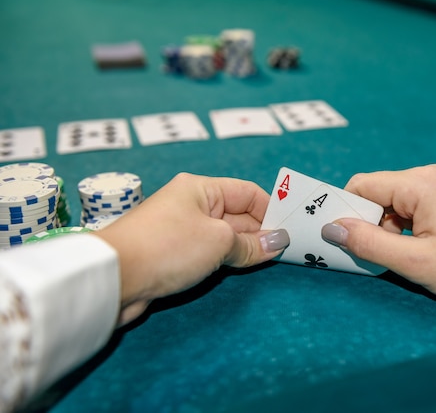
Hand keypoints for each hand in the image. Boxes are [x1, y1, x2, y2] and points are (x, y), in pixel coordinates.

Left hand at [94, 173, 288, 325]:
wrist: (113, 277)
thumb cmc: (169, 247)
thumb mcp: (218, 242)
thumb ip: (251, 244)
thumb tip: (279, 243)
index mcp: (201, 188)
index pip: (247, 192)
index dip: (271, 209)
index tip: (291, 230)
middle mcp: (191, 204)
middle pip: (237, 214)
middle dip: (261, 230)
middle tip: (288, 250)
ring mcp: (182, 230)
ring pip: (224, 235)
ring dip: (246, 247)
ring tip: (273, 260)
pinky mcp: (174, 254)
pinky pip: (210, 251)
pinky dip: (228, 258)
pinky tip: (244, 267)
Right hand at [321, 165, 435, 305]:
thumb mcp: (416, 263)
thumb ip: (369, 244)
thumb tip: (331, 227)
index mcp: (418, 184)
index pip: (360, 186)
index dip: (345, 212)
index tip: (342, 241)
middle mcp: (426, 176)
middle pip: (375, 193)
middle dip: (367, 223)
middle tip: (374, 256)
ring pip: (391, 203)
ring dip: (386, 229)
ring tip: (401, 257)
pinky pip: (409, 208)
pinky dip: (402, 228)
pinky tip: (414, 250)